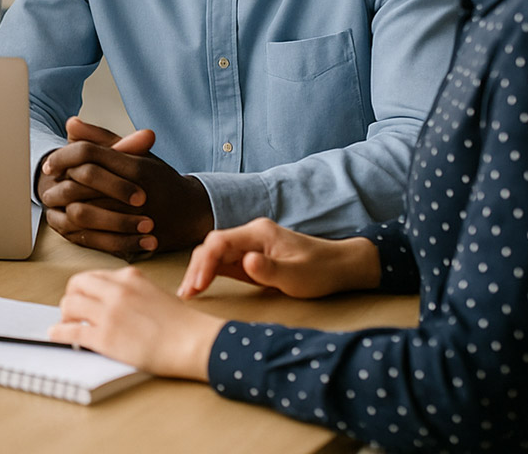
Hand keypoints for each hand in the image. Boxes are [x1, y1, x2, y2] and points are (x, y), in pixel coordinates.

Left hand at [38, 116, 212, 257]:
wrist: (193, 213)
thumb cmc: (160, 179)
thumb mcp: (136, 153)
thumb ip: (103, 138)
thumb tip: (71, 123)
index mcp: (134, 165)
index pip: (88, 154)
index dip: (63, 156)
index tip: (49, 164)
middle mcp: (135, 190)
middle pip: (83, 182)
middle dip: (59, 184)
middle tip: (47, 186)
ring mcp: (135, 217)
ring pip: (85, 211)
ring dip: (63, 207)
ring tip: (53, 204)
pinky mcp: (133, 240)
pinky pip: (95, 237)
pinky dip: (76, 230)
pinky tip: (67, 223)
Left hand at [49, 267, 223, 379]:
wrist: (195, 342)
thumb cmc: (182, 324)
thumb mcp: (155, 293)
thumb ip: (132, 291)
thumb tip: (112, 299)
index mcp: (129, 278)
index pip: (93, 276)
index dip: (84, 288)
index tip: (83, 297)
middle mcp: (116, 290)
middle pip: (76, 285)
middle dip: (70, 297)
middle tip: (72, 310)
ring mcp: (109, 313)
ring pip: (69, 304)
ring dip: (64, 314)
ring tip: (67, 323)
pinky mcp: (105, 337)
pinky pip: (70, 331)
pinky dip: (59, 332)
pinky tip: (57, 334)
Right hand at [178, 218, 381, 299]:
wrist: (341, 266)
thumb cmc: (320, 271)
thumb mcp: (297, 276)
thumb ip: (269, 270)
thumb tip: (244, 261)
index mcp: (259, 233)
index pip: (220, 242)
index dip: (205, 262)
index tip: (197, 286)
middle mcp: (250, 235)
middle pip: (212, 246)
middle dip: (196, 268)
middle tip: (186, 294)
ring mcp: (250, 245)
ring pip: (214, 253)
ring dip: (199, 271)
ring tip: (187, 293)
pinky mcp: (251, 257)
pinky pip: (223, 262)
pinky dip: (209, 274)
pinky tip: (200, 287)